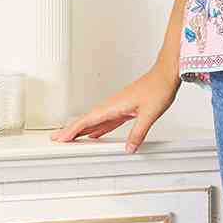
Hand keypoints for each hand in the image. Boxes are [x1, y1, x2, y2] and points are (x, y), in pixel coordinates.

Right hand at [49, 62, 180, 153]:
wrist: (165, 74)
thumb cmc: (158, 88)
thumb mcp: (149, 114)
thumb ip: (138, 133)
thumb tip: (129, 148)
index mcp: (113, 105)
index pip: (87, 120)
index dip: (72, 130)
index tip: (61, 137)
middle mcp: (112, 105)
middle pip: (87, 120)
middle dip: (71, 130)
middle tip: (57, 139)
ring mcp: (118, 106)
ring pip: (95, 120)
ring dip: (83, 130)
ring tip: (72, 140)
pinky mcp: (125, 108)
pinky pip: (107, 120)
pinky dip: (99, 128)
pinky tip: (96, 135)